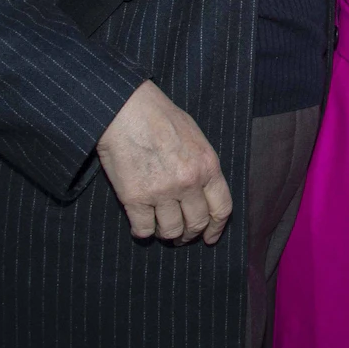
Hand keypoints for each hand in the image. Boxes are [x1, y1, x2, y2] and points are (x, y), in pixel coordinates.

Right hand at [96, 81, 231, 244]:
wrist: (126, 109)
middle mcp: (188, 183)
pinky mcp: (135, 198)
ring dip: (166, 234)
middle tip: (181, 236)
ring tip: (160, 228)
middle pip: (196, 224)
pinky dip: (143, 231)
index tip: (210, 237)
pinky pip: (144, 229)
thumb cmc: (160, 117)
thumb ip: (202, 166)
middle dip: (189, 234)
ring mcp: (162, 192)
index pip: (221, 208)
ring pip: (171, 231)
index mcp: (208, 166)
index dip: (216, 228)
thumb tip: (203, 192)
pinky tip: (141, 223)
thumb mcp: (196, 137)